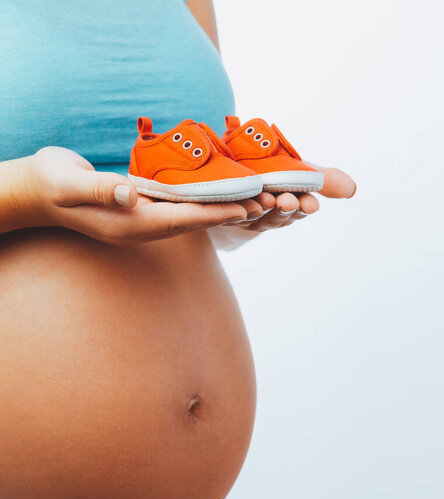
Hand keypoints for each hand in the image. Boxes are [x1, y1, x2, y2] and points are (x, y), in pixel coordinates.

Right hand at [15, 147, 247, 244]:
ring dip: (218, 209)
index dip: (215, 214)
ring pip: (189, 216)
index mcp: (129, 225)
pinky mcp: (139, 209)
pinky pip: (176, 207)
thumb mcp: (69, 184)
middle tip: (264, 205)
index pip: (182, 220)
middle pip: (194, 222)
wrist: (37, 191)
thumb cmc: (50, 185)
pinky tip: (215, 192)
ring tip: (251, 201)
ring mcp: (140, 220)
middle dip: (227, 214)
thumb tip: (129, 195)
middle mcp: (140, 226)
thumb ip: (98, 190)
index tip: (245, 209)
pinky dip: (199, 201)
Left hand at [222, 164, 355, 231]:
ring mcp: (247, 216)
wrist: (228, 182)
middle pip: (279, 215)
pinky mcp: (224, 213)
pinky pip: (229, 213)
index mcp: (290, 202)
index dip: (305, 206)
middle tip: (288, 201)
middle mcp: (269, 214)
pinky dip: (236, 209)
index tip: (311, 204)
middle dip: (285, 209)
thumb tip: (352, 190)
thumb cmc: (269, 176)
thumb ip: (322, 178)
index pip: (301, 207)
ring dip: (262, 210)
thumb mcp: (297, 172)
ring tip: (266, 200)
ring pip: (256, 216)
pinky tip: (241, 202)